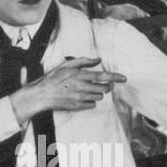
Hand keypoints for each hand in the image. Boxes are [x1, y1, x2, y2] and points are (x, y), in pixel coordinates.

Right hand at [10, 57, 126, 121]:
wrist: (41, 95)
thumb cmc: (53, 78)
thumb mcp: (66, 65)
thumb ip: (83, 61)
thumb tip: (98, 59)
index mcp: (79, 75)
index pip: (102, 76)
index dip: (115, 77)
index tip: (124, 78)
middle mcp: (81, 87)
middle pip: (104, 88)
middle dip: (105, 85)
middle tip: (100, 83)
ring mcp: (80, 98)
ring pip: (99, 96)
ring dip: (97, 92)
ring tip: (87, 89)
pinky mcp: (78, 107)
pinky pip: (92, 104)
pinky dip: (90, 100)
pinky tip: (82, 96)